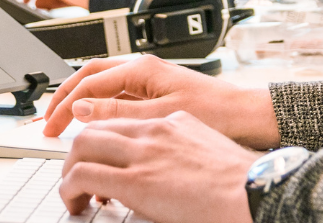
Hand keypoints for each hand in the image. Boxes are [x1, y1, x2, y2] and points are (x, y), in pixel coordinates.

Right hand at [44, 54, 280, 148]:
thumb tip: (82, 109)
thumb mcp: (160, 116)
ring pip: (102, 85)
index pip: (88, 83)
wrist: (247, 115)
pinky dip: (99, 107)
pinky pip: (117, 95)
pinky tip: (95, 124)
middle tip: (48, 121)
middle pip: (90, 76)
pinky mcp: (155, 91)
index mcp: (141, 68)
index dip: (64, 105)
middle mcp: (142, 68)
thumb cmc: (216, 111)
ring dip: (80, 101)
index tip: (50, 126)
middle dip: (64, 97)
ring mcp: (149, 79)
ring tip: (64, 122)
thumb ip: (118, 112)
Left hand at [59, 112, 258, 222]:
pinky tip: (75, 201)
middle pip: (96, 127)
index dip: (103, 140)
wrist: (253, 192)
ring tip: (72, 192)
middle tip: (76, 174)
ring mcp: (143, 153)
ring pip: (82, 146)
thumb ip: (182, 151)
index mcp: (173, 123)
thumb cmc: (241, 183)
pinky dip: (69, 188)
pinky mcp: (136, 180)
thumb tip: (170, 172)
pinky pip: (84, 174)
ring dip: (70, 170)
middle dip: (77, 151)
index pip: (123, 120)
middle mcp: (155, 131)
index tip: (98, 159)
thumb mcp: (208, 152)